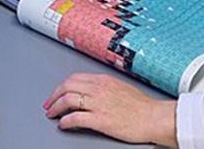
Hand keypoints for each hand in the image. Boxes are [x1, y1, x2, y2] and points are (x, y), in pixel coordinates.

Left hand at [44, 72, 177, 145]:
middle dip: (54, 96)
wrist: (154, 118)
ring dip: (56, 107)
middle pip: (67, 86)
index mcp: (104, 80)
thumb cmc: (142, 107)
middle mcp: (99, 89)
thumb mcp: (121, 88)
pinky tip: (63, 124)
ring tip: (52, 114)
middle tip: (49, 105)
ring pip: (68, 99)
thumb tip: (92, 92)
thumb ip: (105, 88)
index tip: (57, 94)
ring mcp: (98, 104)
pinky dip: (65, 121)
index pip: (75, 78)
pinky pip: (75, 118)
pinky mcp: (100, 119)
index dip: (62, 86)